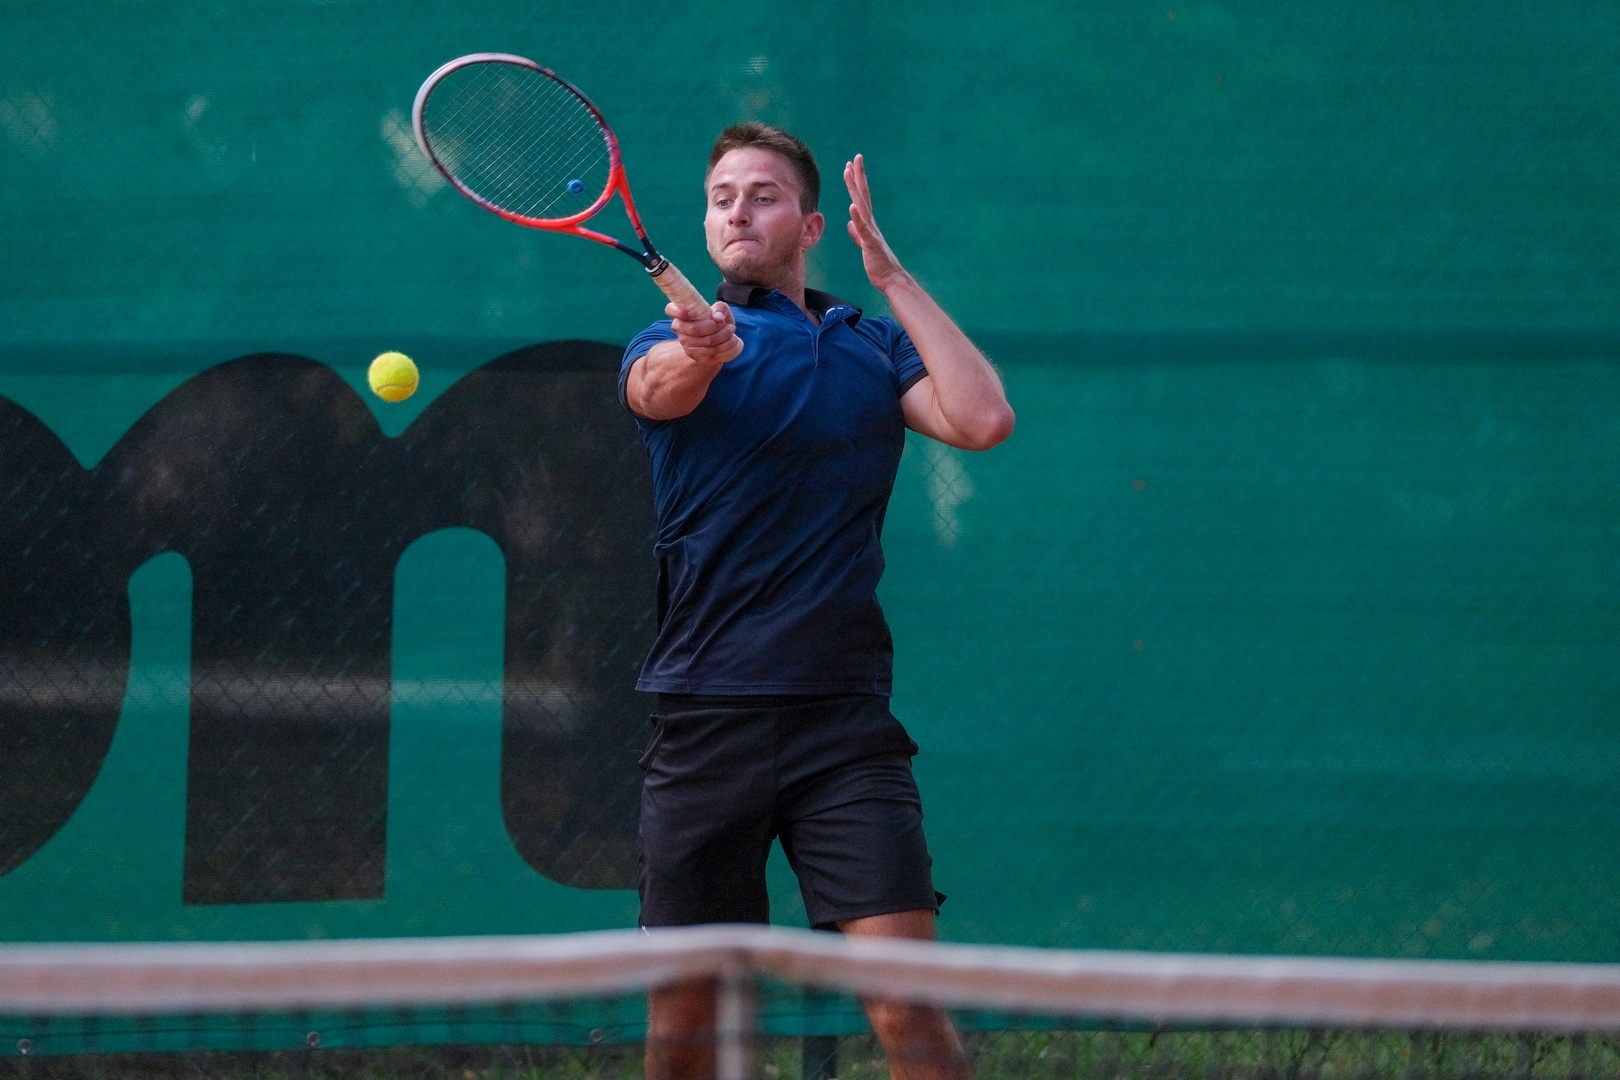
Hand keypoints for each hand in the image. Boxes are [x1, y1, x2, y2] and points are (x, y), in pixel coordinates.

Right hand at [668, 299, 738, 366]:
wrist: (720, 339)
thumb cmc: (717, 319)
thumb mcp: (720, 310)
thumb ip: (720, 308)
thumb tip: (718, 318)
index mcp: (681, 313)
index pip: (671, 309)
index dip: (680, 311)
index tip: (694, 312)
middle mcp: (679, 329)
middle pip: (694, 329)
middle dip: (714, 326)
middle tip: (725, 323)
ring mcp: (685, 344)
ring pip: (706, 341)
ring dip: (723, 335)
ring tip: (731, 330)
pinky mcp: (695, 356)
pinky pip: (711, 352)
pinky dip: (725, 345)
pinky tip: (731, 340)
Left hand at [844, 153, 910, 293]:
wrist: (892, 279)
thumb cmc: (880, 265)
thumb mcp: (865, 246)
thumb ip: (858, 234)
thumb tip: (851, 224)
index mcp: (869, 225)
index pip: (861, 199)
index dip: (856, 182)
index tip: (850, 166)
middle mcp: (871, 224)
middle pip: (863, 196)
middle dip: (858, 176)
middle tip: (855, 157)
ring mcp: (872, 233)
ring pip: (862, 206)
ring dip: (855, 189)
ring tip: (849, 172)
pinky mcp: (871, 244)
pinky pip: (864, 229)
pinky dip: (858, 217)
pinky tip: (852, 206)